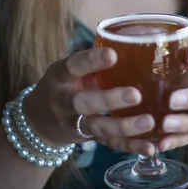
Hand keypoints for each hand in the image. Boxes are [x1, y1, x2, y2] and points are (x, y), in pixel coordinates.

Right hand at [23, 47, 154, 153]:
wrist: (37, 120)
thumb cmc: (64, 84)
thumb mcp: (69, 68)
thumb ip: (93, 60)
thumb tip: (132, 40)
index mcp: (60, 75)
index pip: (73, 66)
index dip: (91, 60)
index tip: (113, 54)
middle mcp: (63, 101)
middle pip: (83, 103)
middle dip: (109, 99)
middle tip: (135, 94)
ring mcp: (73, 123)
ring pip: (97, 127)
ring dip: (124, 127)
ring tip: (149, 122)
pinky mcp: (87, 139)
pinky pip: (108, 144)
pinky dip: (130, 147)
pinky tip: (149, 148)